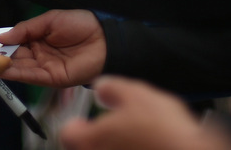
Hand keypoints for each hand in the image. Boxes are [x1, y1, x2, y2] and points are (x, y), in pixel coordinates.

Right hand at [0, 9, 105, 86]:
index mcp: (38, 38)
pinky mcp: (51, 78)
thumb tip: (2, 37)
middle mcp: (38, 54)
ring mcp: (44, 67)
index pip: (14, 42)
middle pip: (14, 57)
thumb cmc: (81, 24)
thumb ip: (26, 29)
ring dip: (4, 67)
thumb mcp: (50, 20)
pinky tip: (4, 70)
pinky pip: (31, 76)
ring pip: (20, 68)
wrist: (104, 39)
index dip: (0, 43)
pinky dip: (17, 74)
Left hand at [61, 76, 226, 149]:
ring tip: (129, 136)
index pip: (68, 134)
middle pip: (84, 148)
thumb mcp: (136, 94)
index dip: (75, 125)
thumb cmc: (162, 130)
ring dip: (111, 145)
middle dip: (93, 138)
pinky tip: (143, 144)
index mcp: (93, 138)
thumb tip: (102, 88)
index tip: (82, 121)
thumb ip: (111, 88)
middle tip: (108, 128)